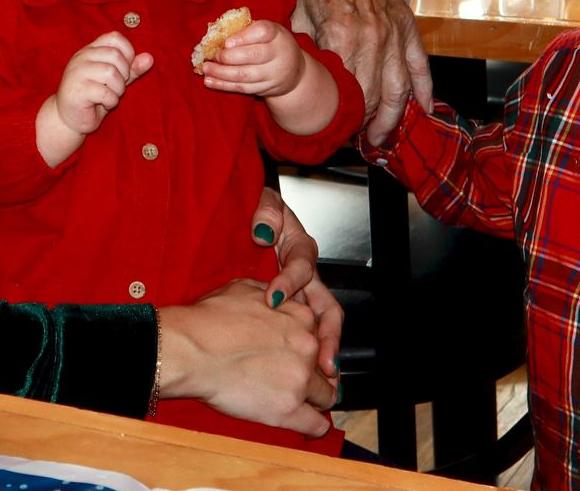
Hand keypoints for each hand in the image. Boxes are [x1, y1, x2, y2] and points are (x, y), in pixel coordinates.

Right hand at [52, 32, 152, 137]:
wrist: (69, 119)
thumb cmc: (94, 97)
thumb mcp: (116, 81)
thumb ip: (131, 69)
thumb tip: (150, 58)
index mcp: (91, 50)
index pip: (114, 37)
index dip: (127, 53)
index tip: (125, 70)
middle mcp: (82, 57)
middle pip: (115, 55)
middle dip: (124, 75)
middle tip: (117, 88)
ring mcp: (76, 72)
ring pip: (110, 72)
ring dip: (118, 89)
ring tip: (111, 96)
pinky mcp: (76, 90)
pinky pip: (104, 92)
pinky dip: (111, 101)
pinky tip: (104, 104)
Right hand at [157, 281, 334, 436]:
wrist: (190, 348)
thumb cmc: (208, 318)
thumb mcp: (245, 289)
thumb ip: (273, 296)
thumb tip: (278, 299)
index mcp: (300, 316)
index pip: (319, 336)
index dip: (307, 348)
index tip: (298, 356)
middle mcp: (307, 346)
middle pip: (326, 367)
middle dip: (314, 374)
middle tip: (298, 380)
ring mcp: (300, 379)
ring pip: (327, 396)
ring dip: (315, 400)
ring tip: (301, 404)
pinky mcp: (288, 409)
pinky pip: (317, 424)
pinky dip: (314, 426)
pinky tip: (306, 425)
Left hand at [200, 19, 304, 97]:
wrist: (294, 71)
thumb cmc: (272, 44)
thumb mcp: (266, 32)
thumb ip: (246, 30)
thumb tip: (216, 34)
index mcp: (277, 34)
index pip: (263, 32)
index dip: (243, 37)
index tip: (227, 42)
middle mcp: (279, 54)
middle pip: (254, 55)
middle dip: (230, 57)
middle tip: (215, 55)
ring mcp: (273, 74)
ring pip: (245, 75)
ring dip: (222, 73)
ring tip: (206, 68)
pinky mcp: (266, 88)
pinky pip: (242, 88)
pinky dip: (224, 85)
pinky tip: (210, 81)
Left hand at [252, 186, 341, 379]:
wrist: (250, 224)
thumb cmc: (261, 216)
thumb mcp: (265, 206)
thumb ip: (266, 213)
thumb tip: (263, 232)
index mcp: (301, 249)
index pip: (301, 265)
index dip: (289, 281)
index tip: (273, 297)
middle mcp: (306, 277)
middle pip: (328, 308)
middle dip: (329, 336)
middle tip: (324, 361)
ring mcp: (301, 295)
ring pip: (322, 326)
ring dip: (325, 351)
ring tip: (324, 375)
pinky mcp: (290, 310)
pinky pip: (306, 332)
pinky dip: (308, 353)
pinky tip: (304, 373)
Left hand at [289, 0, 430, 145]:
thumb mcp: (294, 16)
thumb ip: (298, 51)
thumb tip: (293, 83)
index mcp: (342, 35)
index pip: (347, 91)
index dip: (342, 116)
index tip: (335, 131)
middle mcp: (374, 37)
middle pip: (373, 96)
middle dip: (365, 123)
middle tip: (357, 141)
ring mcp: (394, 34)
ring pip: (399, 88)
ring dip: (392, 117)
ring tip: (381, 137)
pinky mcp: (407, 27)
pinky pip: (420, 64)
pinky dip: (424, 89)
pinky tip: (424, 110)